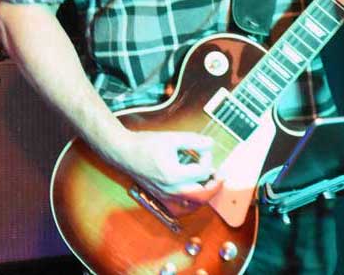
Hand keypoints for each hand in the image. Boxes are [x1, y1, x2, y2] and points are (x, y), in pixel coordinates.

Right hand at [105, 129, 222, 208]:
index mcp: (174, 175)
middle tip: (220, 175)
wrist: (123, 152)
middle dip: (214, 185)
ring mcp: (165, 195)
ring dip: (205, 194)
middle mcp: (170, 190)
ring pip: (192, 204)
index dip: (208, 158)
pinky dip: (193, 200)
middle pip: (201, 196)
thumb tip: (210, 144)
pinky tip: (196, 189)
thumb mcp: (173, 138)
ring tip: (210, 182)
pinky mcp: (161, 196)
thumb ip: (194, 140)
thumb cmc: (145, 145)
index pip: (202, 172)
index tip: (204, 149)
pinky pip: (182, 206)